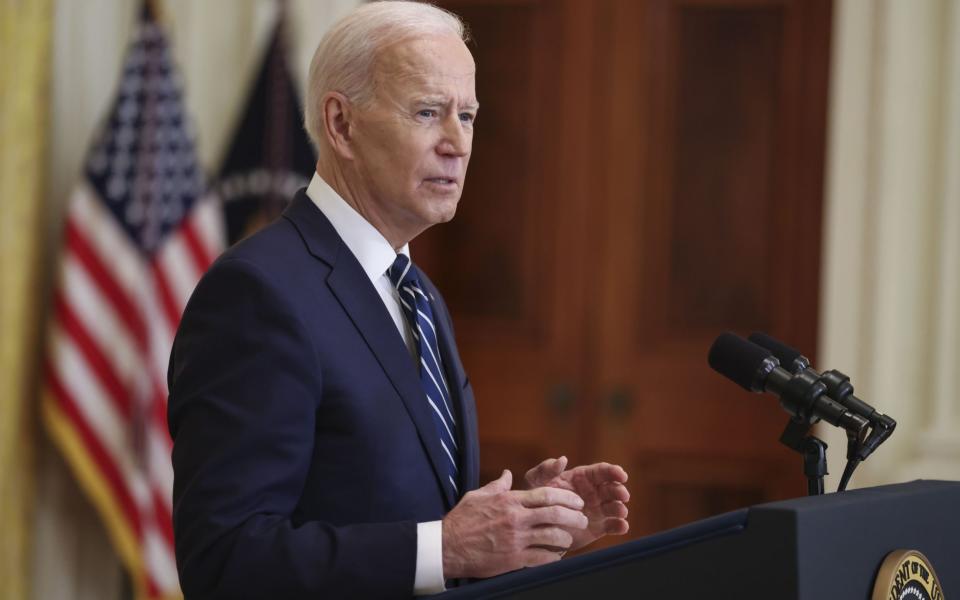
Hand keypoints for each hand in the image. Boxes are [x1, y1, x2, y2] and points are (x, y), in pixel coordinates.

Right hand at [441, 469, 588, 578]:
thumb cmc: (462, 520)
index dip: (567, 497)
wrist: (447, 546)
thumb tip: (509, 474)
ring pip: (552, 536)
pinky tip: (556, 556)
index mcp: (510, 500)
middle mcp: (516, 518)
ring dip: (566, 538)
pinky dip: (553, 557)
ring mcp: (516, 539)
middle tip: (582, 519)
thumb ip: (498, 485)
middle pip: (555, 513)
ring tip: (569, 539)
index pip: (546, 494)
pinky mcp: (513, 559)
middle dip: (574, 516)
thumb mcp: (479, 495)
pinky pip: (542, 558)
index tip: (577, 501)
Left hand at [524, 456, 629, 551]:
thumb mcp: (535, 481)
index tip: (621, 474)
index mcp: (582, 477)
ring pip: (614, 507)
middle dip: (619, 490)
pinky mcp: (598, 528)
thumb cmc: (535, 498)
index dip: (614, 471)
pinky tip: (622, 526)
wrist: (534, 526)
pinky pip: (612, 526)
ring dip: (620, 508)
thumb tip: (562, 459)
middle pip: (612, 488)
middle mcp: (593, 492)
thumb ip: (546, 469)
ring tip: (621, 512)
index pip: (602, 471)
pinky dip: (619, 526)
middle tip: (623, 495)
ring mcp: (597, 510)